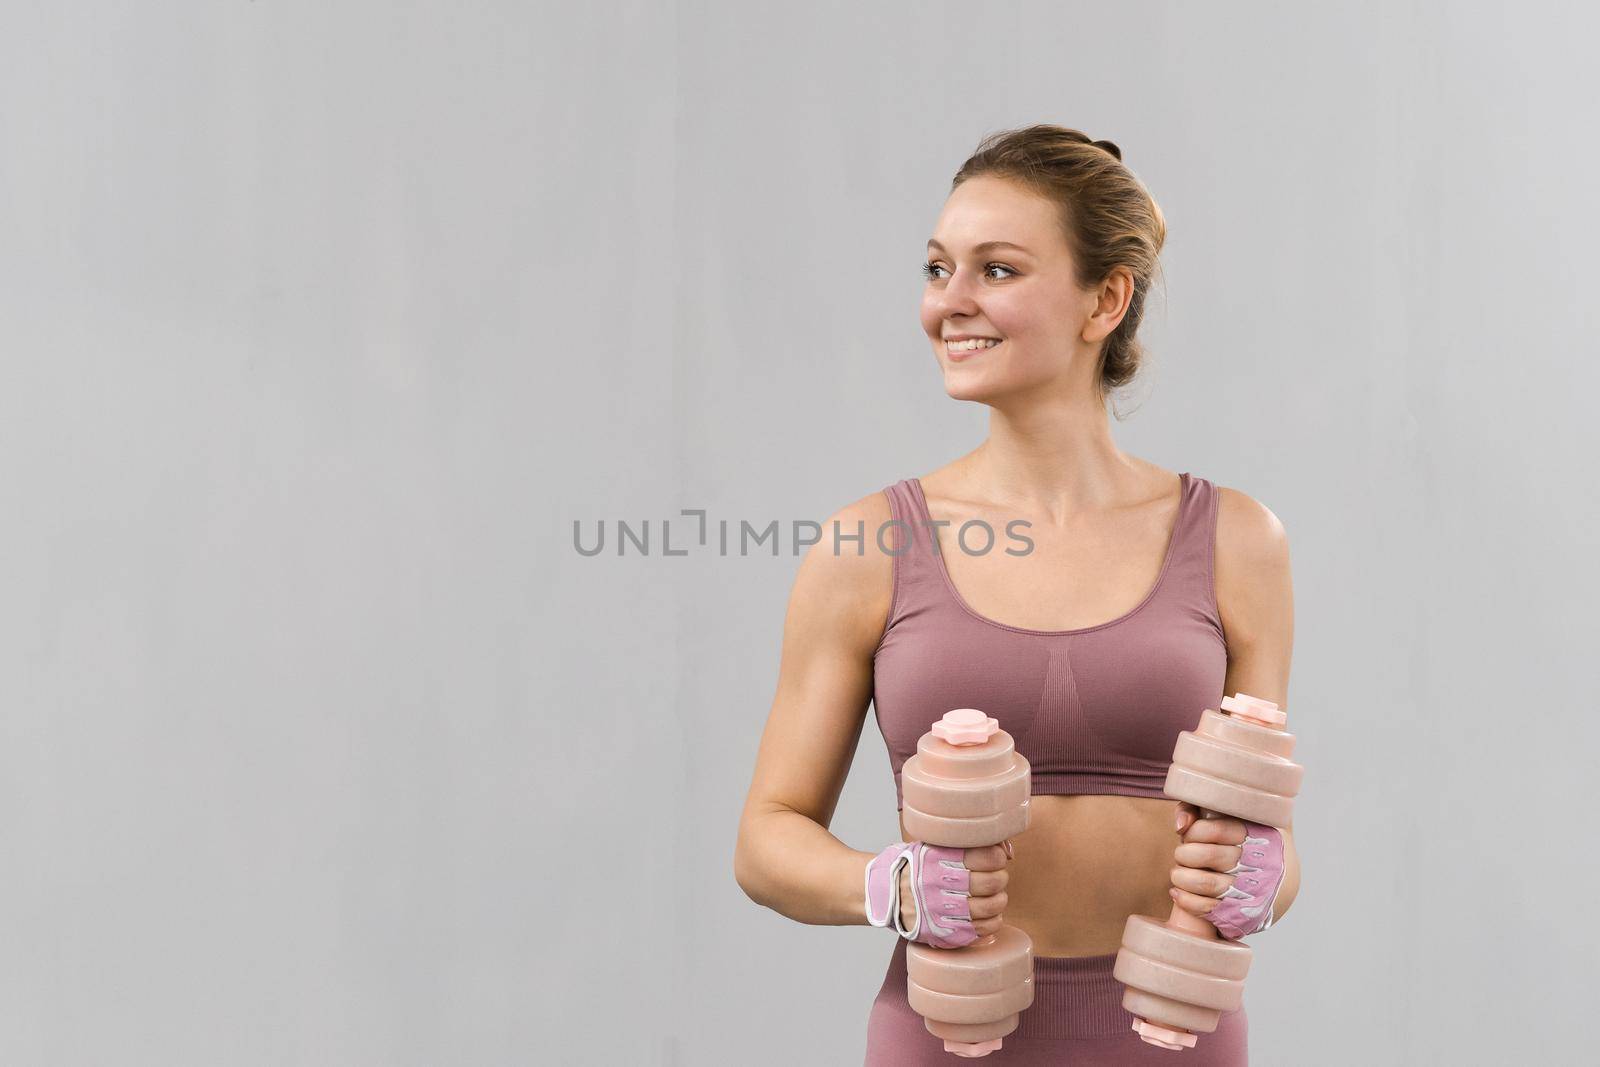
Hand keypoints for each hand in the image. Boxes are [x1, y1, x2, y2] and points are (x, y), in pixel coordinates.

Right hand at [899, 839, 1012, 938]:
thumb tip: (1008, 852)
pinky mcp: (944, 932)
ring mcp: (941, 910)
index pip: (984, 856)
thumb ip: (970, 844)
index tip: (996, 859)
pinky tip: (988, 914)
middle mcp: (938, 884)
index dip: (997, 858)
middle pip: (990, 882)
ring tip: (995, 896)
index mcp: (937, 858)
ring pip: (989, 907)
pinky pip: (982, 929)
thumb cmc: (922, 867)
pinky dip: (993, 921)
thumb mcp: (936, 846)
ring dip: (999, 901)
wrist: (891, 894)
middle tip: (996, 877)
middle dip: (1000, 878)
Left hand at [1169, 802, 1247, 920]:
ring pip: (1206, 883)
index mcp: (1256, 835)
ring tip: (1177, 874)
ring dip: (1181, 877)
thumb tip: (1180, 825)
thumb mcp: (1227, 819)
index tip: (1189, 836)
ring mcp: (1252, 890)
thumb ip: (1196, 809)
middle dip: (1184, 855)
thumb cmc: (1240, 844)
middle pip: (1208, 855)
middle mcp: (1257, 863)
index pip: (1216, 829)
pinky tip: (1177, 892)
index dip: (1194, 832)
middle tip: (1181, 855)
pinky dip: (1185, 900)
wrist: (1280, 883)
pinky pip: (1208, 908)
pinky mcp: (1244, 913)